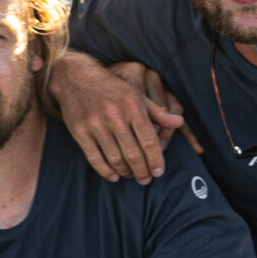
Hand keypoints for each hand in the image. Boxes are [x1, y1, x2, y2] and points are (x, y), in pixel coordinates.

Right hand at [50, 53, 193, 184]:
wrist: (76, 78)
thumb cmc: (112, 89)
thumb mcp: (136, 95)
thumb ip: (157, 112)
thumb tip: (180, 122)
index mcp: (133, 106)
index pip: (149, 140)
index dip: (155, 160)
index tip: (159, 172)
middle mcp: (115, 116)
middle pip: (133, 154)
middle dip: (142, 171)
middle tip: (146, 179)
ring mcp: (96, 125)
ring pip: (115, 159)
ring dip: (125, 172)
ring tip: (131, 175)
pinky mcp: (80, 132)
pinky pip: (95, 159)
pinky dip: (105, 171)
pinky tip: (113, 176)